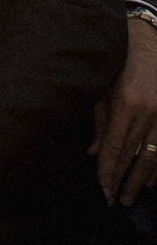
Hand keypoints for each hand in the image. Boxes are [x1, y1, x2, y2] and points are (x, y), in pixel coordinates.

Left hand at [90, 15, 156, 205]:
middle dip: (123, 180)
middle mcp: (148, 112)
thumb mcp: (103, 89)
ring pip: (154, 156)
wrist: (149, 43)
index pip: (114, 147)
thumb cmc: (120, 65)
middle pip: (134, 155)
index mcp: (125, 103)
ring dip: (143, 179)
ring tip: (132, 196)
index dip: (108, 171)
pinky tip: (153, 181)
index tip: (103, 190)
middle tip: (115, 201)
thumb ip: (99, 122)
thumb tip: (94, 154)